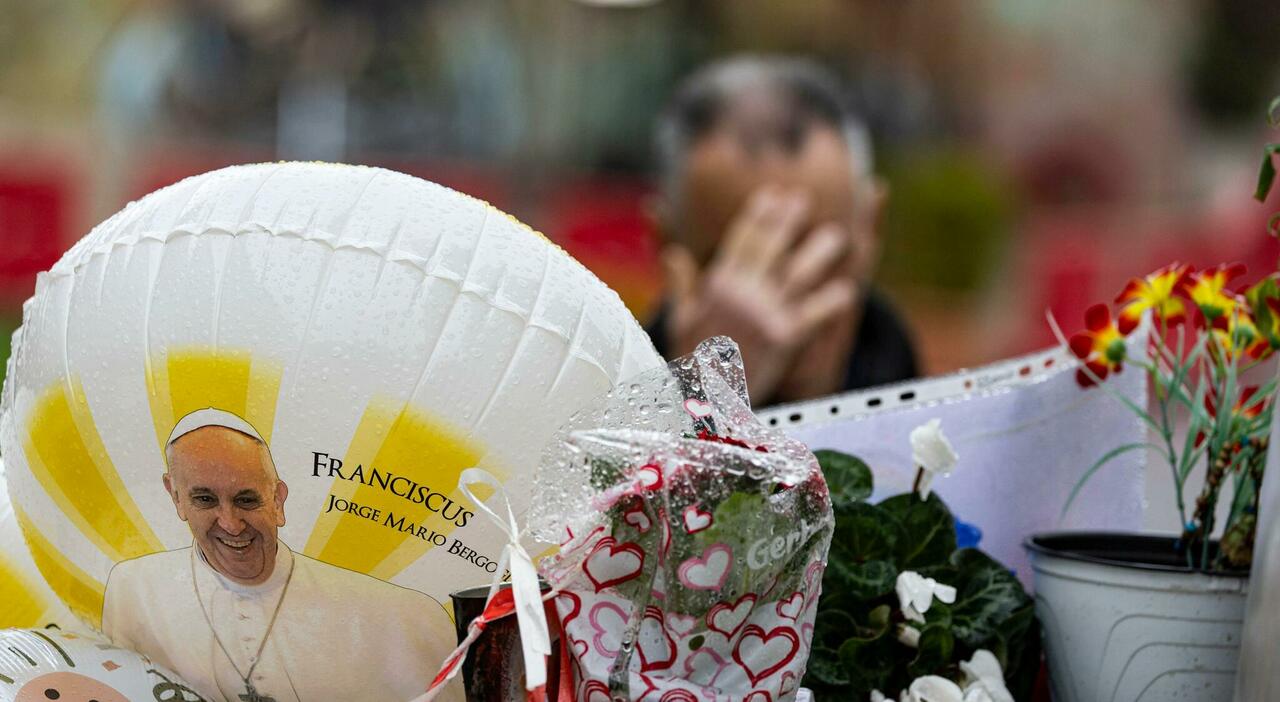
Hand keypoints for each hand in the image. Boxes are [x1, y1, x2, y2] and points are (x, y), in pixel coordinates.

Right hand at [662, 186, 857, 403]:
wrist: (703, 401)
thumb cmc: (691, 360)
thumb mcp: (681, 319)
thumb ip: (682, 284)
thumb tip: (674, 254)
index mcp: (717, 285)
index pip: (742, 240)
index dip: (759, 215)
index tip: (773, 197)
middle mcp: (742, 294)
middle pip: (771, 248)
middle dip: (787, 221)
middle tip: (803, 201)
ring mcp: (764, 314)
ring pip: (798, 274)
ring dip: (819, 253)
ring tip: (837, 237)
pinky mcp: (784, 339)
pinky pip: (813, 314)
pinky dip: (830, 302)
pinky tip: (847, 291)